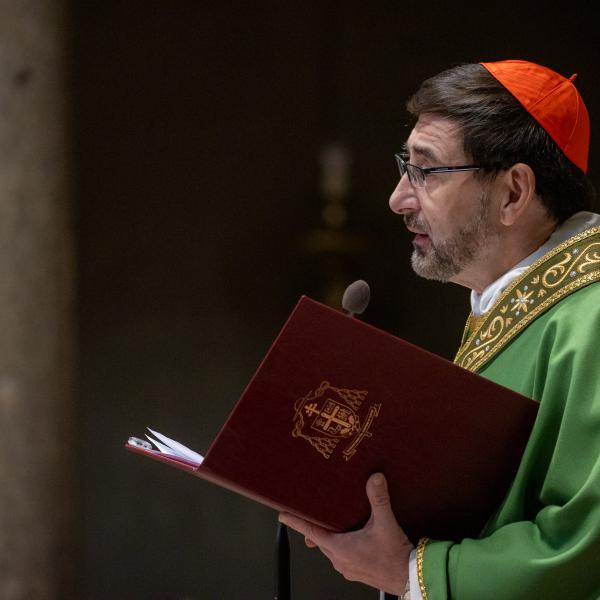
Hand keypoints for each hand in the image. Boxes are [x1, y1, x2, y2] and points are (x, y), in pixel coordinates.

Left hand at [279, 473, 412, 593]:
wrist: (410, 577)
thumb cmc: (395, 557)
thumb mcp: (385, 523)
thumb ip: (378, 498)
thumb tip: (375, 478)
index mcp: (340, 549)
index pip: (311, 532)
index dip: (296, 522)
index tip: (283, 515)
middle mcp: (340, 560)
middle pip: (319, 540)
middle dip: (313, 527)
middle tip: (309, 514)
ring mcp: (347, 568)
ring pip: (330, 548)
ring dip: (329, 536)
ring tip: (333, 522)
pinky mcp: (356, 571)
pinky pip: (341, 555)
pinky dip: (340, 544)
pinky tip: (351, 536)